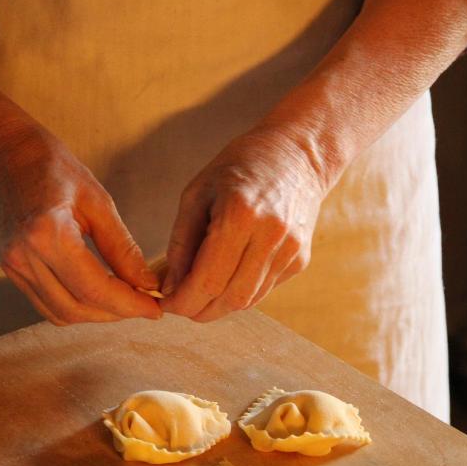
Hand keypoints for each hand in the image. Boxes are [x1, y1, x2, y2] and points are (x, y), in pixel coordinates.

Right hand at [0, 123, 161, 324]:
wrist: (7, 156)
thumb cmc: (52, 168)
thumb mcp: (98, 201)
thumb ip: (122, 248)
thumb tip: (147, 283)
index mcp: (47, 234)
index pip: (94, 288)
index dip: (129, 304)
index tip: (155, 307)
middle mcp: (25, 256)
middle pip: (78, 308)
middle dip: (117, 312)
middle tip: (146, 304)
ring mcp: (13, 266)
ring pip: (62, 313)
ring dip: (98, 315)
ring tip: (126, 301)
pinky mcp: (11, 271)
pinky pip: (47, 305)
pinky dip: (77, 308)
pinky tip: (99, 296)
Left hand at [161, 127, 323, 321]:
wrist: (297, 155)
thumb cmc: (239, 166)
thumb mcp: (196, 194)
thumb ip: (181, 243)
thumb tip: (170, 287)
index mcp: (239, 215)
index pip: (208, 280)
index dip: (182, 302)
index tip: (165, 303)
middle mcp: (270, 236)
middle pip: (229, 299)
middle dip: (198, 310)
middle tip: (179, 304)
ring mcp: (290, 250)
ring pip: (247, 301)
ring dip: (218, 306)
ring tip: (199, 291)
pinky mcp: (301, 259)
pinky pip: (263, 290)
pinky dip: (239, 293)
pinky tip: (227, 276)